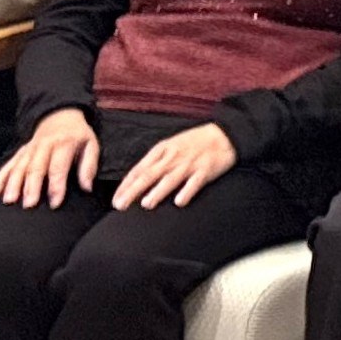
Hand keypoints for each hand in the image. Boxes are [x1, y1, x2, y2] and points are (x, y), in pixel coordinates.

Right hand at [0, 109, 99, 207]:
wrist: (60, 115)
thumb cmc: (77, 135)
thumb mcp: (91, 145)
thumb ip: (89, 166)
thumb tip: (87, 187)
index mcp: (63, 144)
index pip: (58, 168)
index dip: (56, 186)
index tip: (55, 203)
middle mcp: (44, 146)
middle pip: (36, 168)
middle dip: (31, 187)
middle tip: (29, 204)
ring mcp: (30, 149)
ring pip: (19, 167)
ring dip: (13, 184)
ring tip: (9, 200)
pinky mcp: (20, 152)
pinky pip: (8, 164)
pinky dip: (0, 178)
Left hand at [109, 121, 239, 211]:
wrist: (225, 134)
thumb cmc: (195, 142)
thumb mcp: (171, 146)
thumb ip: (155, 162)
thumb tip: (136, 180)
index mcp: (162, 150)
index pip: (139, 169)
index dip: (126, 185)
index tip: (115, 199)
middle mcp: (173, 157)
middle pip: (149, 175)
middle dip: (133, 191)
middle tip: (120, 205)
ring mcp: (190, 163)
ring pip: (170, 179)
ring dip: (157, 192)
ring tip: (146, 204)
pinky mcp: (206, 170)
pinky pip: (195, 182)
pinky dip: (187, 191)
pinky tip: (179, 201)